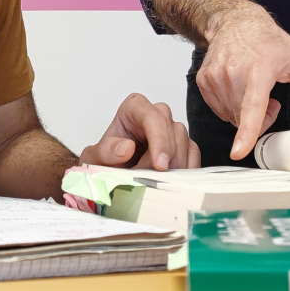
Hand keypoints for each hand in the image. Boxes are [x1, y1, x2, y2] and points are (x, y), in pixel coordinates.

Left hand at [80, 93, 200, 170]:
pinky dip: (185, 172)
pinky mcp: (183, 146)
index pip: (153, 116)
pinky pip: (193, 156)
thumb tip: (127, 148)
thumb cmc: (106, 160)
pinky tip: (171, 183)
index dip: (160, 140)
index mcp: (134, 107)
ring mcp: (172, 129)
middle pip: (173, 130)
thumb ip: (107, 151)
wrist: (112, 173)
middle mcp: (156, 114)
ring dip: (174, 168)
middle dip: (165, 159)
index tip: (160, 165)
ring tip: (154, 182)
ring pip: (185, 144)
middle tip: (151, 180)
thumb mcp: (97, 157)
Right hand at [199, 4, 289, 159]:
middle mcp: (234, 72)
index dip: (247, 131)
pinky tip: (238, 87)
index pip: (253, 106)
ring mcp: (215, 75)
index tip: (239, 151)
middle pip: (245, 118)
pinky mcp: (204, 80)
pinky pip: (219, 110)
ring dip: (244, 112)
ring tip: (252, 88)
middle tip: (268, 97)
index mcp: (260, 68)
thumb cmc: (271, 42)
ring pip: (231, 116)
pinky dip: (230, 105)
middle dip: (260, 117)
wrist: (236, 22)